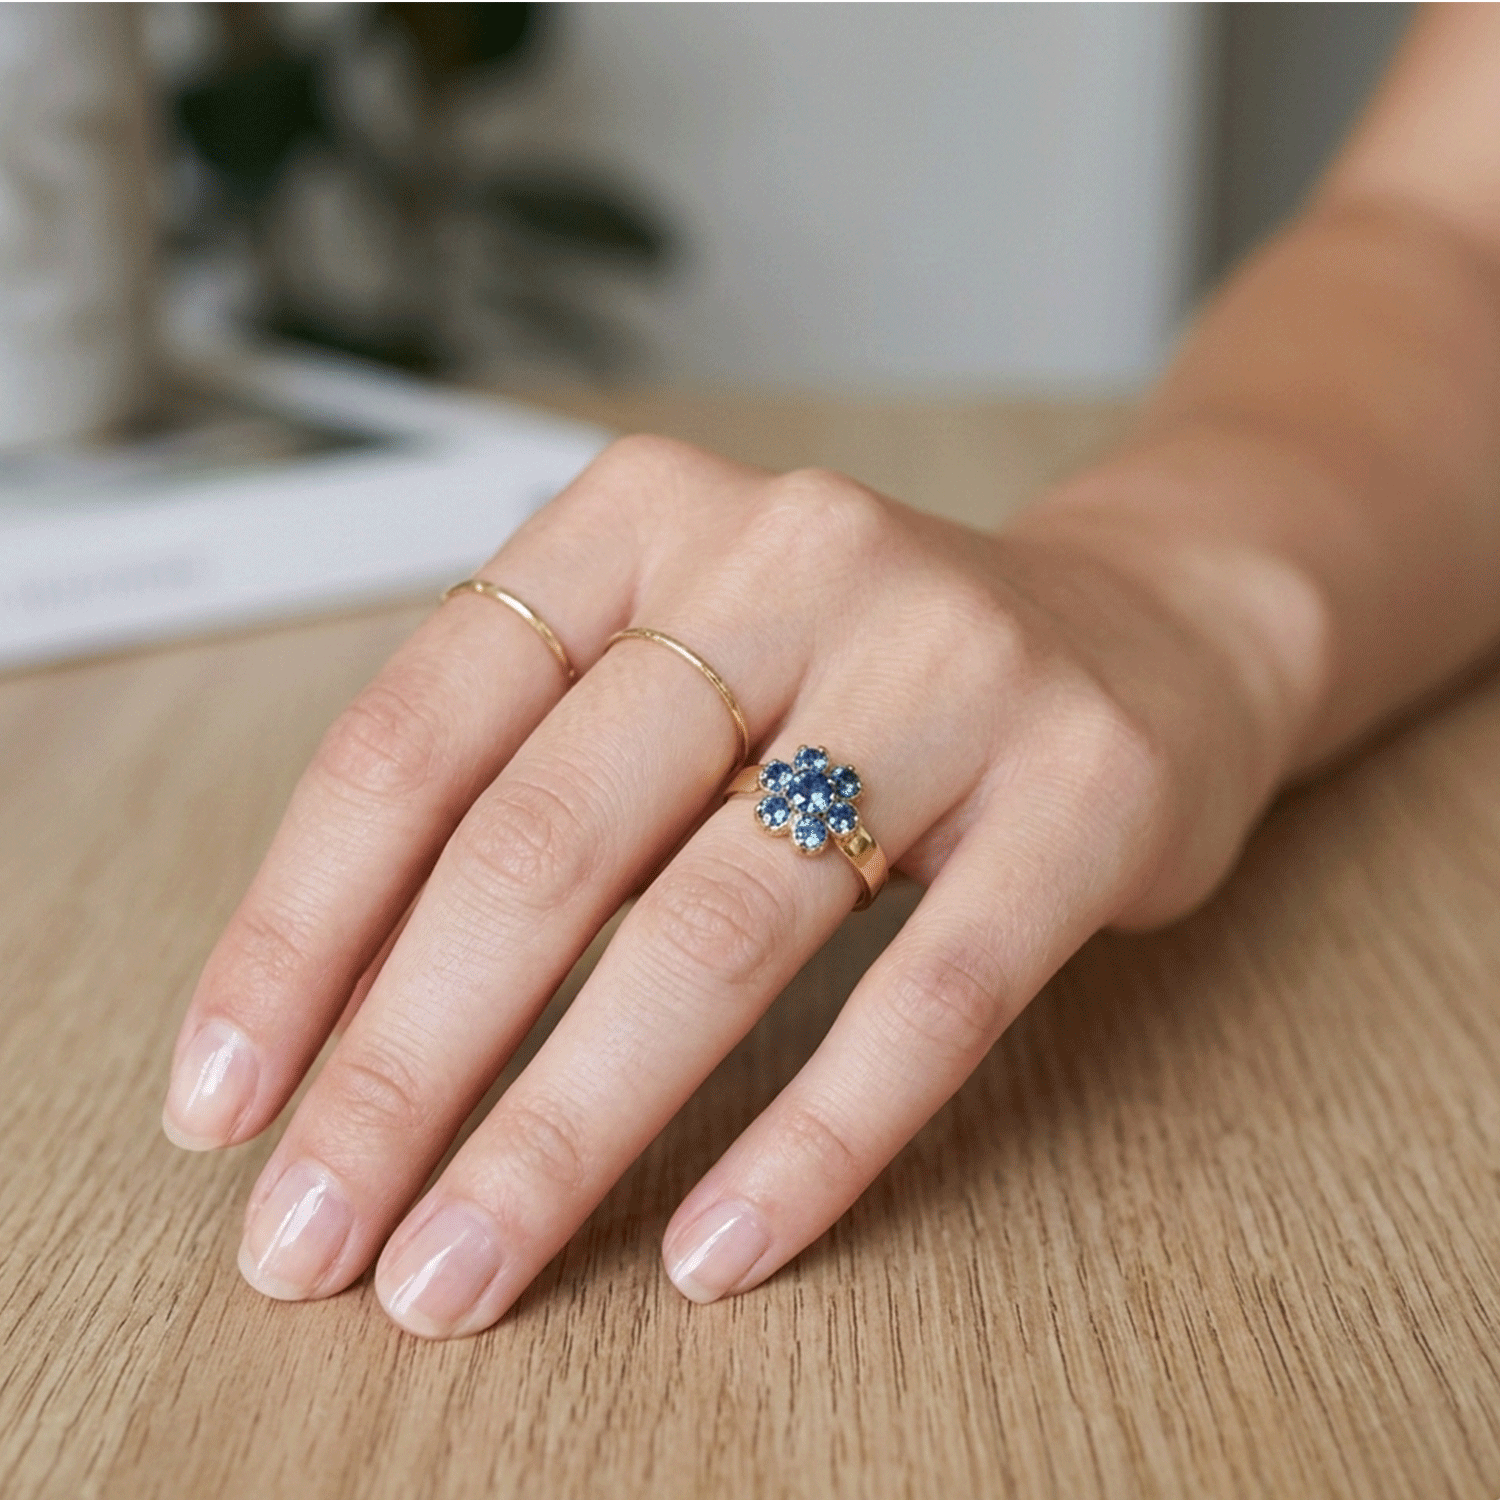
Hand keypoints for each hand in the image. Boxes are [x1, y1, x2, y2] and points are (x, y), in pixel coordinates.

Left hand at [162, 433, 1305, 1336]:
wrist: (1138, 630)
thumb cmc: (863, 674)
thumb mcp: (680, 669)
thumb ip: (532, 788)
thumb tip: (346, 1018)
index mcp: (644, 516)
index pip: (418, 732)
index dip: (300, 932)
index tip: (227, 1104)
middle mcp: (788, 557)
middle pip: (547, 838)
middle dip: (406, 1065)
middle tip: (317, 1232)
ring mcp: (949, 664)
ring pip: (719, 923)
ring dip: (567, 1126)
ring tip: (467, 1266)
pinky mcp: (1084, 787)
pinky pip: (928, 990)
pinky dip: (809, 1136)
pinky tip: (716, 1245)